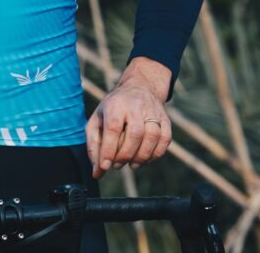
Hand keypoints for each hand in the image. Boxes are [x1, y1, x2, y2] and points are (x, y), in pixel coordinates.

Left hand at [86, 58, 171, 178]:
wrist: (139, 87)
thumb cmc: (113, 109)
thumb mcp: (97, 121)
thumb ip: (94, 147)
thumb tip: (97, 173)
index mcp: (115, 104)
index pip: (113, 127)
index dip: (109, 149)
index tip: (105, 166)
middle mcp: (135, 106)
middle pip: (135, 133)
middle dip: (126, 155)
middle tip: (117, 165)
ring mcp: (152, 111)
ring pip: (152, 136)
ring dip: (142, 156)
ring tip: (132, 164)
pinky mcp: (165, 118)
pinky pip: (165, 139)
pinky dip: (156, 153)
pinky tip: (146, 159)